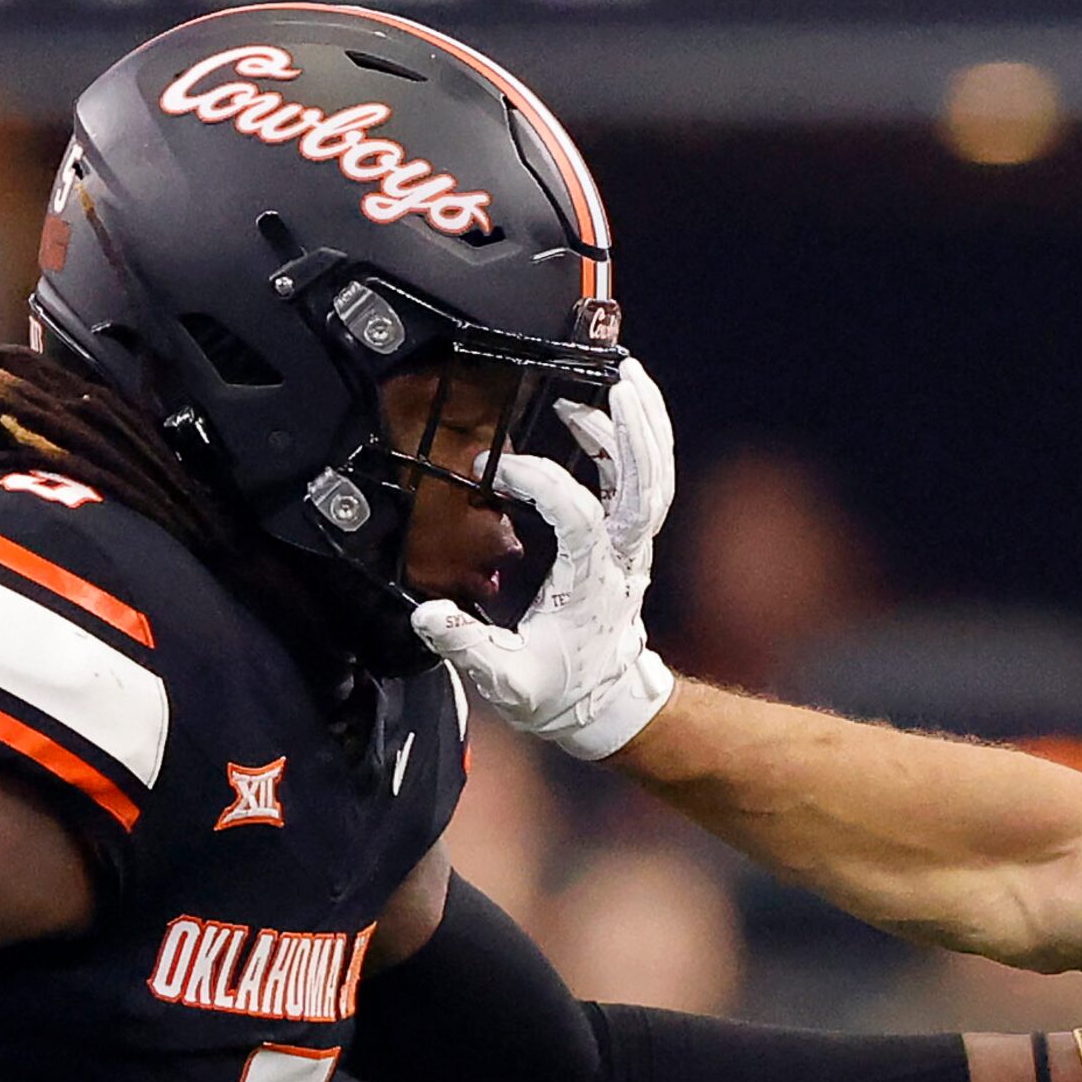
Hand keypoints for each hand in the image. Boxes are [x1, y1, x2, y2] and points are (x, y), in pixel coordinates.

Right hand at [413, 356, 675, 759]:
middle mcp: (621, 557)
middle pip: (644, 484)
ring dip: (644, 425)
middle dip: (635, 431)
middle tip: (619, 380)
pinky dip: (634, 443)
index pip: (580, 516)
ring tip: (624, 375)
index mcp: (590, 581)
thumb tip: (429, 616)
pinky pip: (642, 482)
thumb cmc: (558, 691)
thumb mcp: (506, 680)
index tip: (499, 469)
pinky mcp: (629, 540)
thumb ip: (467, 646)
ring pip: (653, 477)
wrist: (606, 706)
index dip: (545, 483)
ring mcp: (631, 546)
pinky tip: (603, 411)